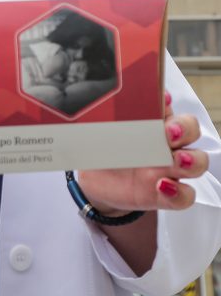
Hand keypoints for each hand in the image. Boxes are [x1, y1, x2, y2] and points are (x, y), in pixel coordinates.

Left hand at [77, 92, 208, 217]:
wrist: (98, 182)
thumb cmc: (102, 150)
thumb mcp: (99, 132)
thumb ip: (104, 118)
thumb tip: (98, 105)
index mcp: (151, 121)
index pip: (167, 105)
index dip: (167, 100)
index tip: (161, 100)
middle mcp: (165, 142)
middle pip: (190, 129)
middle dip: (184, 128)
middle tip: (169, 133)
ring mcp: (169, 169)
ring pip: (198, 161)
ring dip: (192, 160)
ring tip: (176, 161)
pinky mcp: (167, 194)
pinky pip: (186, 195)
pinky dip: (179, 192)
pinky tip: (162, 186)